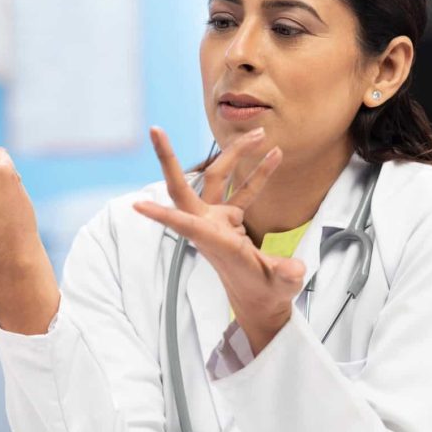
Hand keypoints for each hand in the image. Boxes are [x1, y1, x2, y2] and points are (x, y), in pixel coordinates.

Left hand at [133, 126, 303, 354]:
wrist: (260, 302)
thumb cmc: (267, 295)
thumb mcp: (280, 286)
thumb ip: (286, 275)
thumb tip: (294, 270)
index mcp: (216, 244)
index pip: (185, 226)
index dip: (163, 215)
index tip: (137, 204)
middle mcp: (209, 227)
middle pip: (183, 188)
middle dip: (168, 160)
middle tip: (156, 130)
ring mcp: (217, 220)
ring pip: (215, 178)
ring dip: (234, 154)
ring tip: (261, 134)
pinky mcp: (229, 218)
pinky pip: (240, 188)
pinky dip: (258, 172)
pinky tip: (274, 155)